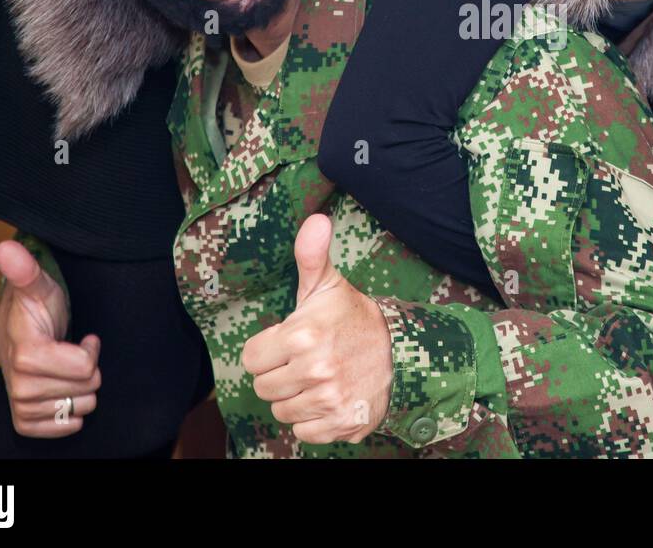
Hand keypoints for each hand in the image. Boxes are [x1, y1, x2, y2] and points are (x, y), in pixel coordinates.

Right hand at [0, 240, 100, 437]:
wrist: (19, 333)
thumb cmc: (37, 308)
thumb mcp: (39, 286)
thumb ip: (26, 270)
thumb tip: (7, 248)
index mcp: (26, 353)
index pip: (86, 366)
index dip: (91, 350)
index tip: (83, 337)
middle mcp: (19, 383)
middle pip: (88, 388)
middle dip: (88, 369)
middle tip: (72, 353)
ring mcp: (20, 403)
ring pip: (82, 407)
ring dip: (81, 389)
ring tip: (67, 369)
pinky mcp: (24, 420)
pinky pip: (61, 429)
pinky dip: (70, 415)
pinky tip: (64, 393)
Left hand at [242, 214, 393, 444]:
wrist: (401, 350)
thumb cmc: (353, 317)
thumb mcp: (328, 286)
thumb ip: (311, 255)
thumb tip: (316, 220)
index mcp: (301, 335)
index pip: (251, 359)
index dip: (268, 350)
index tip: (290, 343)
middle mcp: (314, 370)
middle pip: (264, 388)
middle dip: (280, 375)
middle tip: (306, 360)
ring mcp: (329, 400)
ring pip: (282, 411)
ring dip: (296, 398)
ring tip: (318, 378)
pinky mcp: (341, 424)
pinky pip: (304, 432)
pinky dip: (313, 420)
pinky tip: (329, 398)